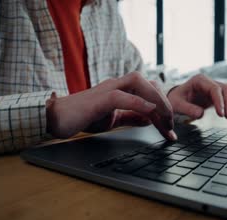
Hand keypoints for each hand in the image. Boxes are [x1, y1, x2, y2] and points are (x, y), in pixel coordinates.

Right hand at [46, 72, 176, 139]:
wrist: (55, 118)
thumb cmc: (81, 117)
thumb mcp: (112, 119)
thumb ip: (131, 116)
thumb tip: (149, 118)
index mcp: (120, 90)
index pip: (149, 92)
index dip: (164, 108)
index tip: (171, 130)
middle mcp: (116, 85)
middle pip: (148, 83)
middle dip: (164, 103)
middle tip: (171, 127)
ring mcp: (107, 89)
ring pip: (137, 82)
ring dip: (155, 99)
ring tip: (165, 119)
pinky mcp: (98, 99)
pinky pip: (120, 96)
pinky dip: (137, 101)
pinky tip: (148, 111)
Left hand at [167, 74, 226, 119]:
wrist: (175, 99)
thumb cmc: (175, 100)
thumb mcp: (177, 105)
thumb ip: (188, 109)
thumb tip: (201, 114)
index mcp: (199, 80)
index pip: (215, 88)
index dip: (220, 101)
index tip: (220, 114)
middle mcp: (209, 81)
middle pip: (226, 88)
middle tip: (226, 116)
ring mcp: (214, 87)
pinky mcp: (217, 94)